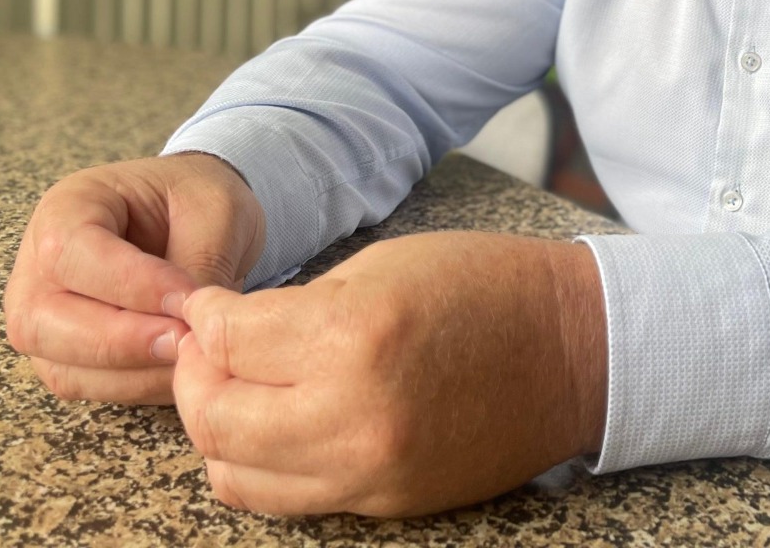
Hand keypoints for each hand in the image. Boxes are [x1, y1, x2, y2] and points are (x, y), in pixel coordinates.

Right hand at [3, 152, 265, 404]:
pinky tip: (179, 367)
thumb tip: (192, 329)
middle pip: (42, 321)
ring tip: (192, 354)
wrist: (193, 217)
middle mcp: (37, 267)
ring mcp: (42, 317)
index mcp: (66, 208)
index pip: (69, 253)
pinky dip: (135, 387)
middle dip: (122, 341)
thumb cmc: (195, 202)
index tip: (186, 300)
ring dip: (133, 372)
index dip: (128, 285)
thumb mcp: (213, 210)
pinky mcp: (64, 356)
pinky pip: (86, 387)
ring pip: (62, 367)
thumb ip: (201, 263)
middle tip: (187, 340)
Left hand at [171, 230, 607, 517]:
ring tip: (234, 390)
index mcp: (354, 335)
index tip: (205, 305)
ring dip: (219, 429)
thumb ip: (296, 307)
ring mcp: (371, 470)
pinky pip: (290, 499)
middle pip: (216, 416)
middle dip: (195, 375)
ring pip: (237, 473)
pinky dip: (261, 466)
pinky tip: (273, 426)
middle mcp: (353, 414)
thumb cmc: (485, 286)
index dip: (204, 315)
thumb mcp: (382, 267)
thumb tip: (226, 332)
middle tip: (205, 347)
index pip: (228, 338)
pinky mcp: (387, 503)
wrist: (575, 350)